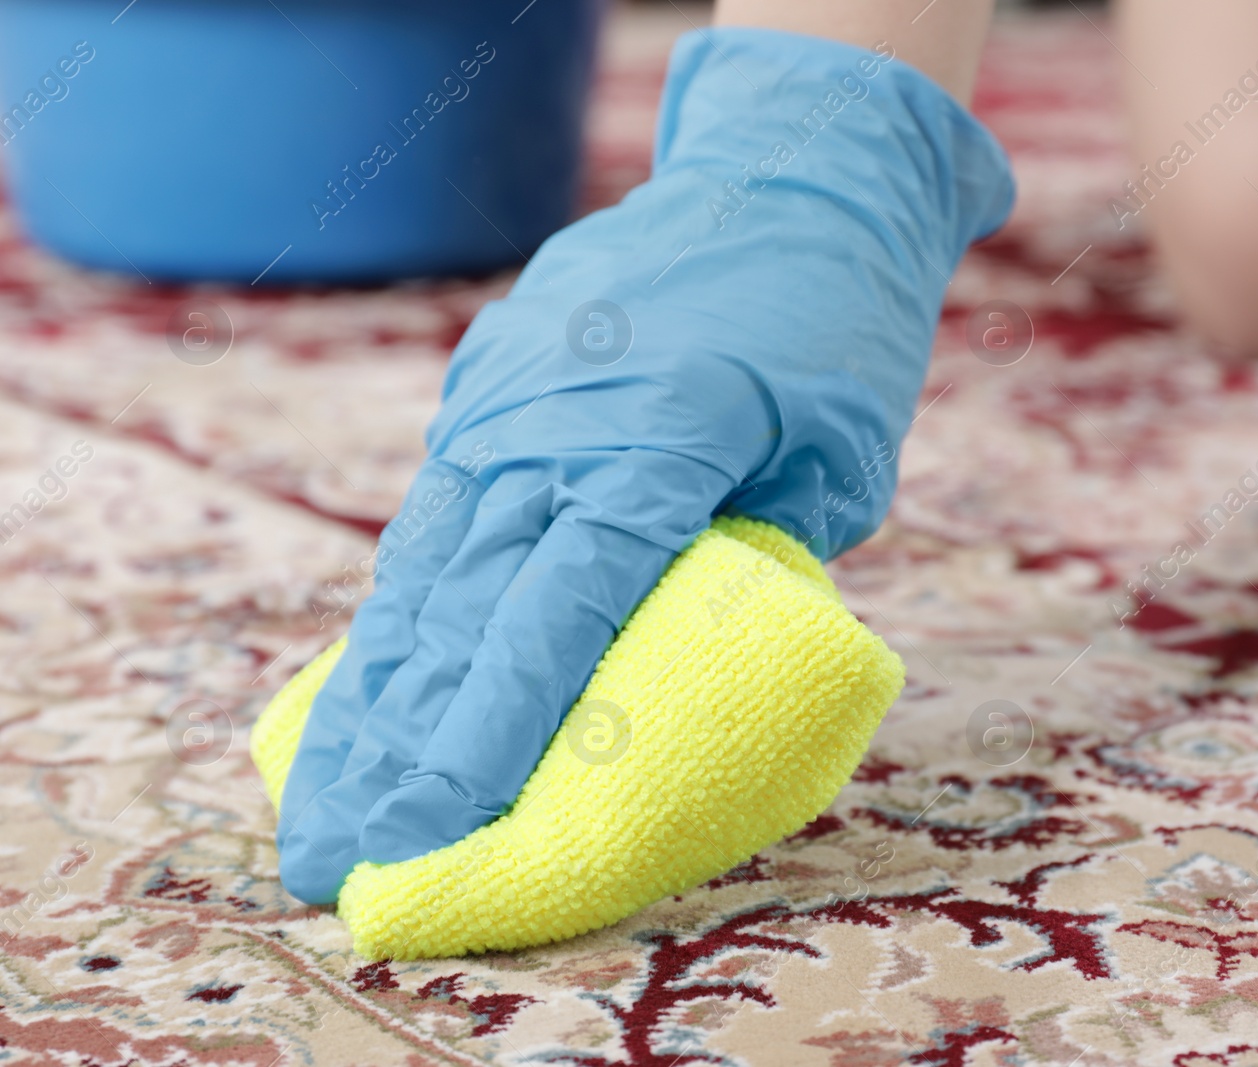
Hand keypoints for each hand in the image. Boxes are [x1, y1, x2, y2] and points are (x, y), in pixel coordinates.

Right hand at [272, 26, 1012, 902]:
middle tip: (335, 860)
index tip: (435, 828)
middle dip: (396, 749)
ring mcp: (504, 398)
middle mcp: (555, 421)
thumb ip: (755, 570)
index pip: (558, 610)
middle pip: (459, 608)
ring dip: (370, 700)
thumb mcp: (836, 465)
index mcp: (660, 439)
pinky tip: (366, 696)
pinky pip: (433, 520)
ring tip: (320, 804)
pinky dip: (398, 619)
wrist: (787, 177)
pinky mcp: (484, 387)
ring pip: (421, 572)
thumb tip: (677, 667)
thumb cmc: (836, 332)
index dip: (491, 730)